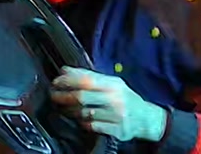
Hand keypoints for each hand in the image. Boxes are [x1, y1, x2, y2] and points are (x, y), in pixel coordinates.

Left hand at [50, 68, 167, 141]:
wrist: (147, 119)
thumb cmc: (125, 98)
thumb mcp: (112, 83)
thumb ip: (89, 76)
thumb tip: (65, 70)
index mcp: (113, 84)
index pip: (86, 80)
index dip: (68, 80)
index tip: (55, 81)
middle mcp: (115, 99)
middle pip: (82, 97)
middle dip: (64, 96)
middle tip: (53, 96)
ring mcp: (116, 116)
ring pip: (85, 113)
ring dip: (70, 111)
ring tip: (63, 109)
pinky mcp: (116, 130)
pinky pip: (93, 127)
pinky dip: (83, 123)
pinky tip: (79, 120)